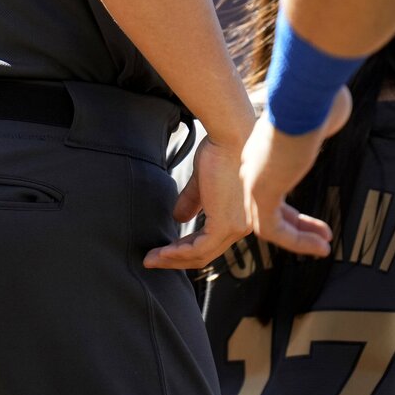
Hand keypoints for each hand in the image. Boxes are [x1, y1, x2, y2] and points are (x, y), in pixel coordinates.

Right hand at [144, 137, 247, 269]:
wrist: (231, 134)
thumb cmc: (222, 149)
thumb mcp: (204, 180)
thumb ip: (193, 200)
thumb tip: (178, 217)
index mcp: (242, 215)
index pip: (213, 242)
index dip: (187, 249)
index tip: (166, 250)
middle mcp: (244, 226)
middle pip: (207, 253)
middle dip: (177, 259)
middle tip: (154, 260)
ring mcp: (236, 227)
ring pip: (201, 254)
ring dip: (172, 259)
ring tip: (151, 259)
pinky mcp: (226, 224)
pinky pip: (198, 248)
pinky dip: (177, 253)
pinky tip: (160, 252)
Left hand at [240, 88, 351, 256]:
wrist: (299, 97)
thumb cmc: (314, 98)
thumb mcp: (318, 112)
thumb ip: (321, 120)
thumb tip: (336, 110)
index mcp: (264, 148)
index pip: (272, 182)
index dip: (289, 202)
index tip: (309, 214)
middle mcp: (255, 166)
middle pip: (268, 206)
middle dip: (295, 225)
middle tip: (320, 235)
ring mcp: (254, 179)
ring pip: (268, 224)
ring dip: (298, 239)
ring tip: (323, 248)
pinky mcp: (261, 192)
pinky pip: (274, 230)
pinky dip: (297, 242)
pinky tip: (320, 246)